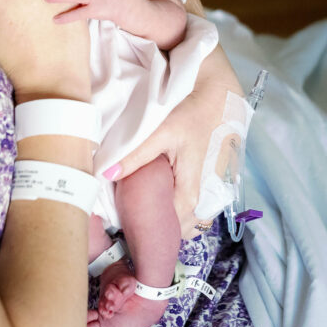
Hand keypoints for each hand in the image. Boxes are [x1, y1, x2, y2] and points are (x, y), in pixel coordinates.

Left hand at [106, 91, 213, 238]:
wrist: (220, 95)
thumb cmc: (192, 113)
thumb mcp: (162, 132)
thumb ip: (136, 154)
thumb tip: (107, 174)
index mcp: (192, 190)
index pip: (171, 227)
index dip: (151, 231)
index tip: (130, 230)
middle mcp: (207, 197)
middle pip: (185, 227)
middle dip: (164, 228)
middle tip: (138, 221)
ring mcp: (215, 191)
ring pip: (195, 218)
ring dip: (177, 218)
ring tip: (153, 212)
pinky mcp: (217, 181)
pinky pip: (202, 205)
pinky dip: (186, 207)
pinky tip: (170, 197)